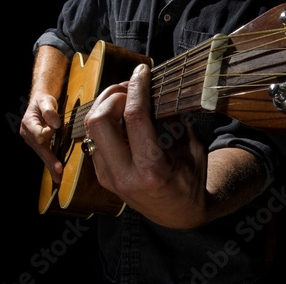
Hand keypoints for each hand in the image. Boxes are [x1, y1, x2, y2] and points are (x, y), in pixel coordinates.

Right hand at [20, 92, 62, 182]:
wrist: (40, 102)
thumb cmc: (43, 101)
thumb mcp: (46, 101)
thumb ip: (49, 111)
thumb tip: (54, 124)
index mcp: (28, 123)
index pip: (39, 135)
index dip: (48, 133)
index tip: (55, 126)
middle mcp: (27, 134)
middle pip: (40, 149)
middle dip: (50, 160)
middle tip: (58, 170)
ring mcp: (31, 140)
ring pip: (41, 154)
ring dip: (50, 165)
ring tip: (57, 177)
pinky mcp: (36, 143)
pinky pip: (43, 154)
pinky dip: (49, 162)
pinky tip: (54, 172)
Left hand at [84, 64, 209, 228]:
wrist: (177, 214)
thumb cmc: (191, 180)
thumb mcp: (193, 149)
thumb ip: (177, 120)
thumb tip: (159, 89)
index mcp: (152, 168)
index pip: (135, 116)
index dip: (137, 87)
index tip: (142, 71)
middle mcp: (125, 174)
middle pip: (99, 120)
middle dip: (113, 95)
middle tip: (131, 87)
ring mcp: (109, 177)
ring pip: (91, 127)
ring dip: (105, 105)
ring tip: (126, 97)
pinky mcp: (103, 176)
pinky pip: (95, 138)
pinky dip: (105, 120)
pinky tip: (122, 115)